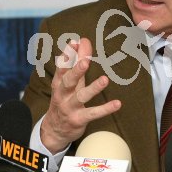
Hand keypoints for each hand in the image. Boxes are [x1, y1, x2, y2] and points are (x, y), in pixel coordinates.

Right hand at [40, 38, 120, 153]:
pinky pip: (93, 113)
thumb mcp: (69, 80)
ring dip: (93, 88)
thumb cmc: (64, 98)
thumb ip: (76, 60)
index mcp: (59, 83)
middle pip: (68, 81)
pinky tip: (117, 103)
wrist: (54, 130)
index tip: (74, 42)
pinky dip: (105, 109)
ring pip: (81, 97)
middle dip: (76, 70)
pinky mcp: (79, 119)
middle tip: (85, 61)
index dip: (68, 55)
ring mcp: (70, 107)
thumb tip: (82, 40)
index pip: (62, 67)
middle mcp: (62, 94)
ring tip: (105, 80)